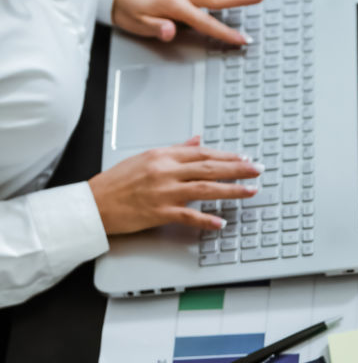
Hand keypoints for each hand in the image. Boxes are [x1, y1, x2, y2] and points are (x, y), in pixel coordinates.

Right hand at [89, 137, 258, 235]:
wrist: (94, 202)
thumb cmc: (117, 182)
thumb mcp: (145, 159)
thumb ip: (174, 150)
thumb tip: (196, 140)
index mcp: (162, 155)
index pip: (202, 153)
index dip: (227, 156)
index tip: (245, 158)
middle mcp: (165, 171)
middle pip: (209, 168)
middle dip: (237, 169)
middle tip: (258, 170)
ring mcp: (163, 192)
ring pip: (204, 188)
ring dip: (231, 190)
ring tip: (251, 191)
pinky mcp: (158, 212)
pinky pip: (188, 215)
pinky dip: (206, 219)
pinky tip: (222, 222)